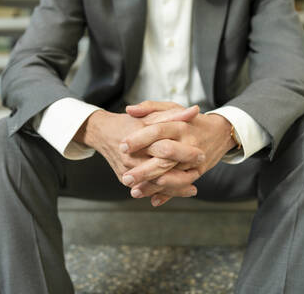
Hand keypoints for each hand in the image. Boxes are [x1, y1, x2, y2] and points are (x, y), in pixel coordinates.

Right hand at [73, 107, 204, 203]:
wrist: (102, 133)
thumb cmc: (129, 122)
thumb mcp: (151, 115)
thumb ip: (173, 114)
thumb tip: (194, 111)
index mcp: (139, 137)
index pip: (165, 148)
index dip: (184, 153)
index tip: (201, 155)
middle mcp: (131, 156)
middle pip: (160, 170)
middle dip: (181, 175)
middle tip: (199, 172)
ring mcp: (126, 170)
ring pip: (154, 184)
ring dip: (174, 188)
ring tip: (192, 187)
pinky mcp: (124, 179)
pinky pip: (146, 189)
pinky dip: (163, 192)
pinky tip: (177, 191)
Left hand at [123, 101, 236, 204]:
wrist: (219, 133)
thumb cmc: (190, 120)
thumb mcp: (171, 108)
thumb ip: (150, 107)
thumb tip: (129, 109)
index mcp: (180, 125)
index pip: (157, 131)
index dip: (139, 139)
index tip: (122, 146)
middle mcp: (188, 143)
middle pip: (165, 156)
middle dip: (145, 169)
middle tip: (126, 176)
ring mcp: (194, 160)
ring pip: (173, 175)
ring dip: (154, 185)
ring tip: (134, 190)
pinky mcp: (197, 172)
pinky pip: (181, 184)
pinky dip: (168, 194)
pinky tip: (152, 199)